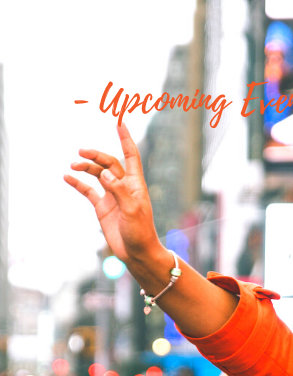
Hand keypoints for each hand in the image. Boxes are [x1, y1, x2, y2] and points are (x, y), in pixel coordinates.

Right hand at [63, 123, 162, 263]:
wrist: (137, 254)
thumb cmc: (141, 232)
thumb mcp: (132, 210)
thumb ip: (119, 190)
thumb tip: (104, 173)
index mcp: (136, 184)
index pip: (130, 155)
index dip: (125, 138)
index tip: (119, 121)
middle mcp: (124, 187)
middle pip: (109, 163)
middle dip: (96, 155)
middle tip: (81, 153)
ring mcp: (112, 196)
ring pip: (98, 174)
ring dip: (86, 167)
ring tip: (73, 165)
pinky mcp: (103, 207)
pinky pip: (88, 190)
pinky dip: (78, 183)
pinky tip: (68, 176)